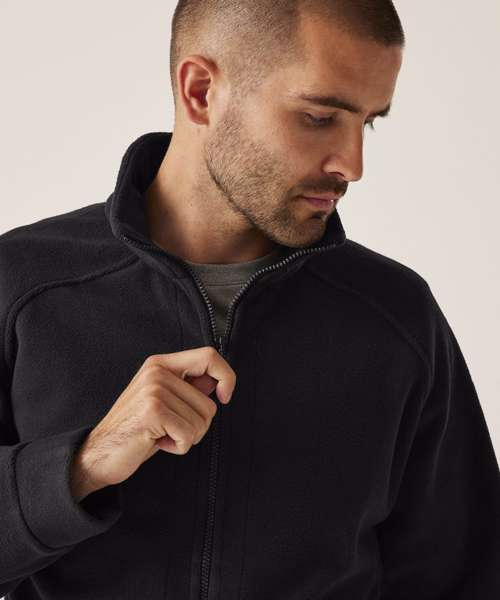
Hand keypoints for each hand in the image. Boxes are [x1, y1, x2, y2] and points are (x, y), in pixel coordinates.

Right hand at [70, 346, 235, 496]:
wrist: (99, 454)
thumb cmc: (137, 429)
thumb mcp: (164, 401)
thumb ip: (188, 386)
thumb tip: (219, 379)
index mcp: (160, 364)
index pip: (209, 356)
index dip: (226, 376)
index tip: (224, 396)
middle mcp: (157, 371)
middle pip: (209, 403)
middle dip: (197, 425)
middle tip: (170, 429)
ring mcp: (153, 389)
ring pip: (201, 421)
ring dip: (186, 437)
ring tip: (160, 434)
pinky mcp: (152, 411)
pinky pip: (188, 435)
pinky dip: (178, 447)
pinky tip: (157, 443)